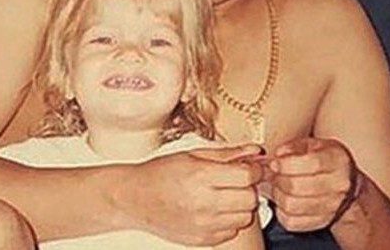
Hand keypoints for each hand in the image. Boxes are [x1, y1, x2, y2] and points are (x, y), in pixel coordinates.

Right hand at [120, 144, 262, 245]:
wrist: (135, 198)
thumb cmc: (161, 173)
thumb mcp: (192, 154)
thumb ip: (227, 154)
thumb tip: (255, 150)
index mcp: (200, 176)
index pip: (246, 176)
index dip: (252, 169)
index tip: (247, 167)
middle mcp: (203, 203)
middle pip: (250, 199)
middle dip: (247, 188)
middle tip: (235, 181)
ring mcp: (203, 224)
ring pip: (244, 217)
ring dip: (239, 206)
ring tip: (223, 196)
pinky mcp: (202, 239)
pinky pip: (231, 231)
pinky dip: (228, 221)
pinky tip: (214, 210)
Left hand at [267, 138, 358, 231]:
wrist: (344, 181)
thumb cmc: (325, 159)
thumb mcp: (312, 144)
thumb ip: (292, 146)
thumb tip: (278, 156)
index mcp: (337, 160)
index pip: (311, 164)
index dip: (286, 164)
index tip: (275, 162)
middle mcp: (338, 185)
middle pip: (296, 187)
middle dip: (277, 179)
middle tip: (274, 174)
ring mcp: (332, 206)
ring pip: (291, 205)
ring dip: (278, 195)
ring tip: (279, 186)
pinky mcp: (321, 221)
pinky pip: (291, 221)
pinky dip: (281, 211)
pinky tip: (285, 199)